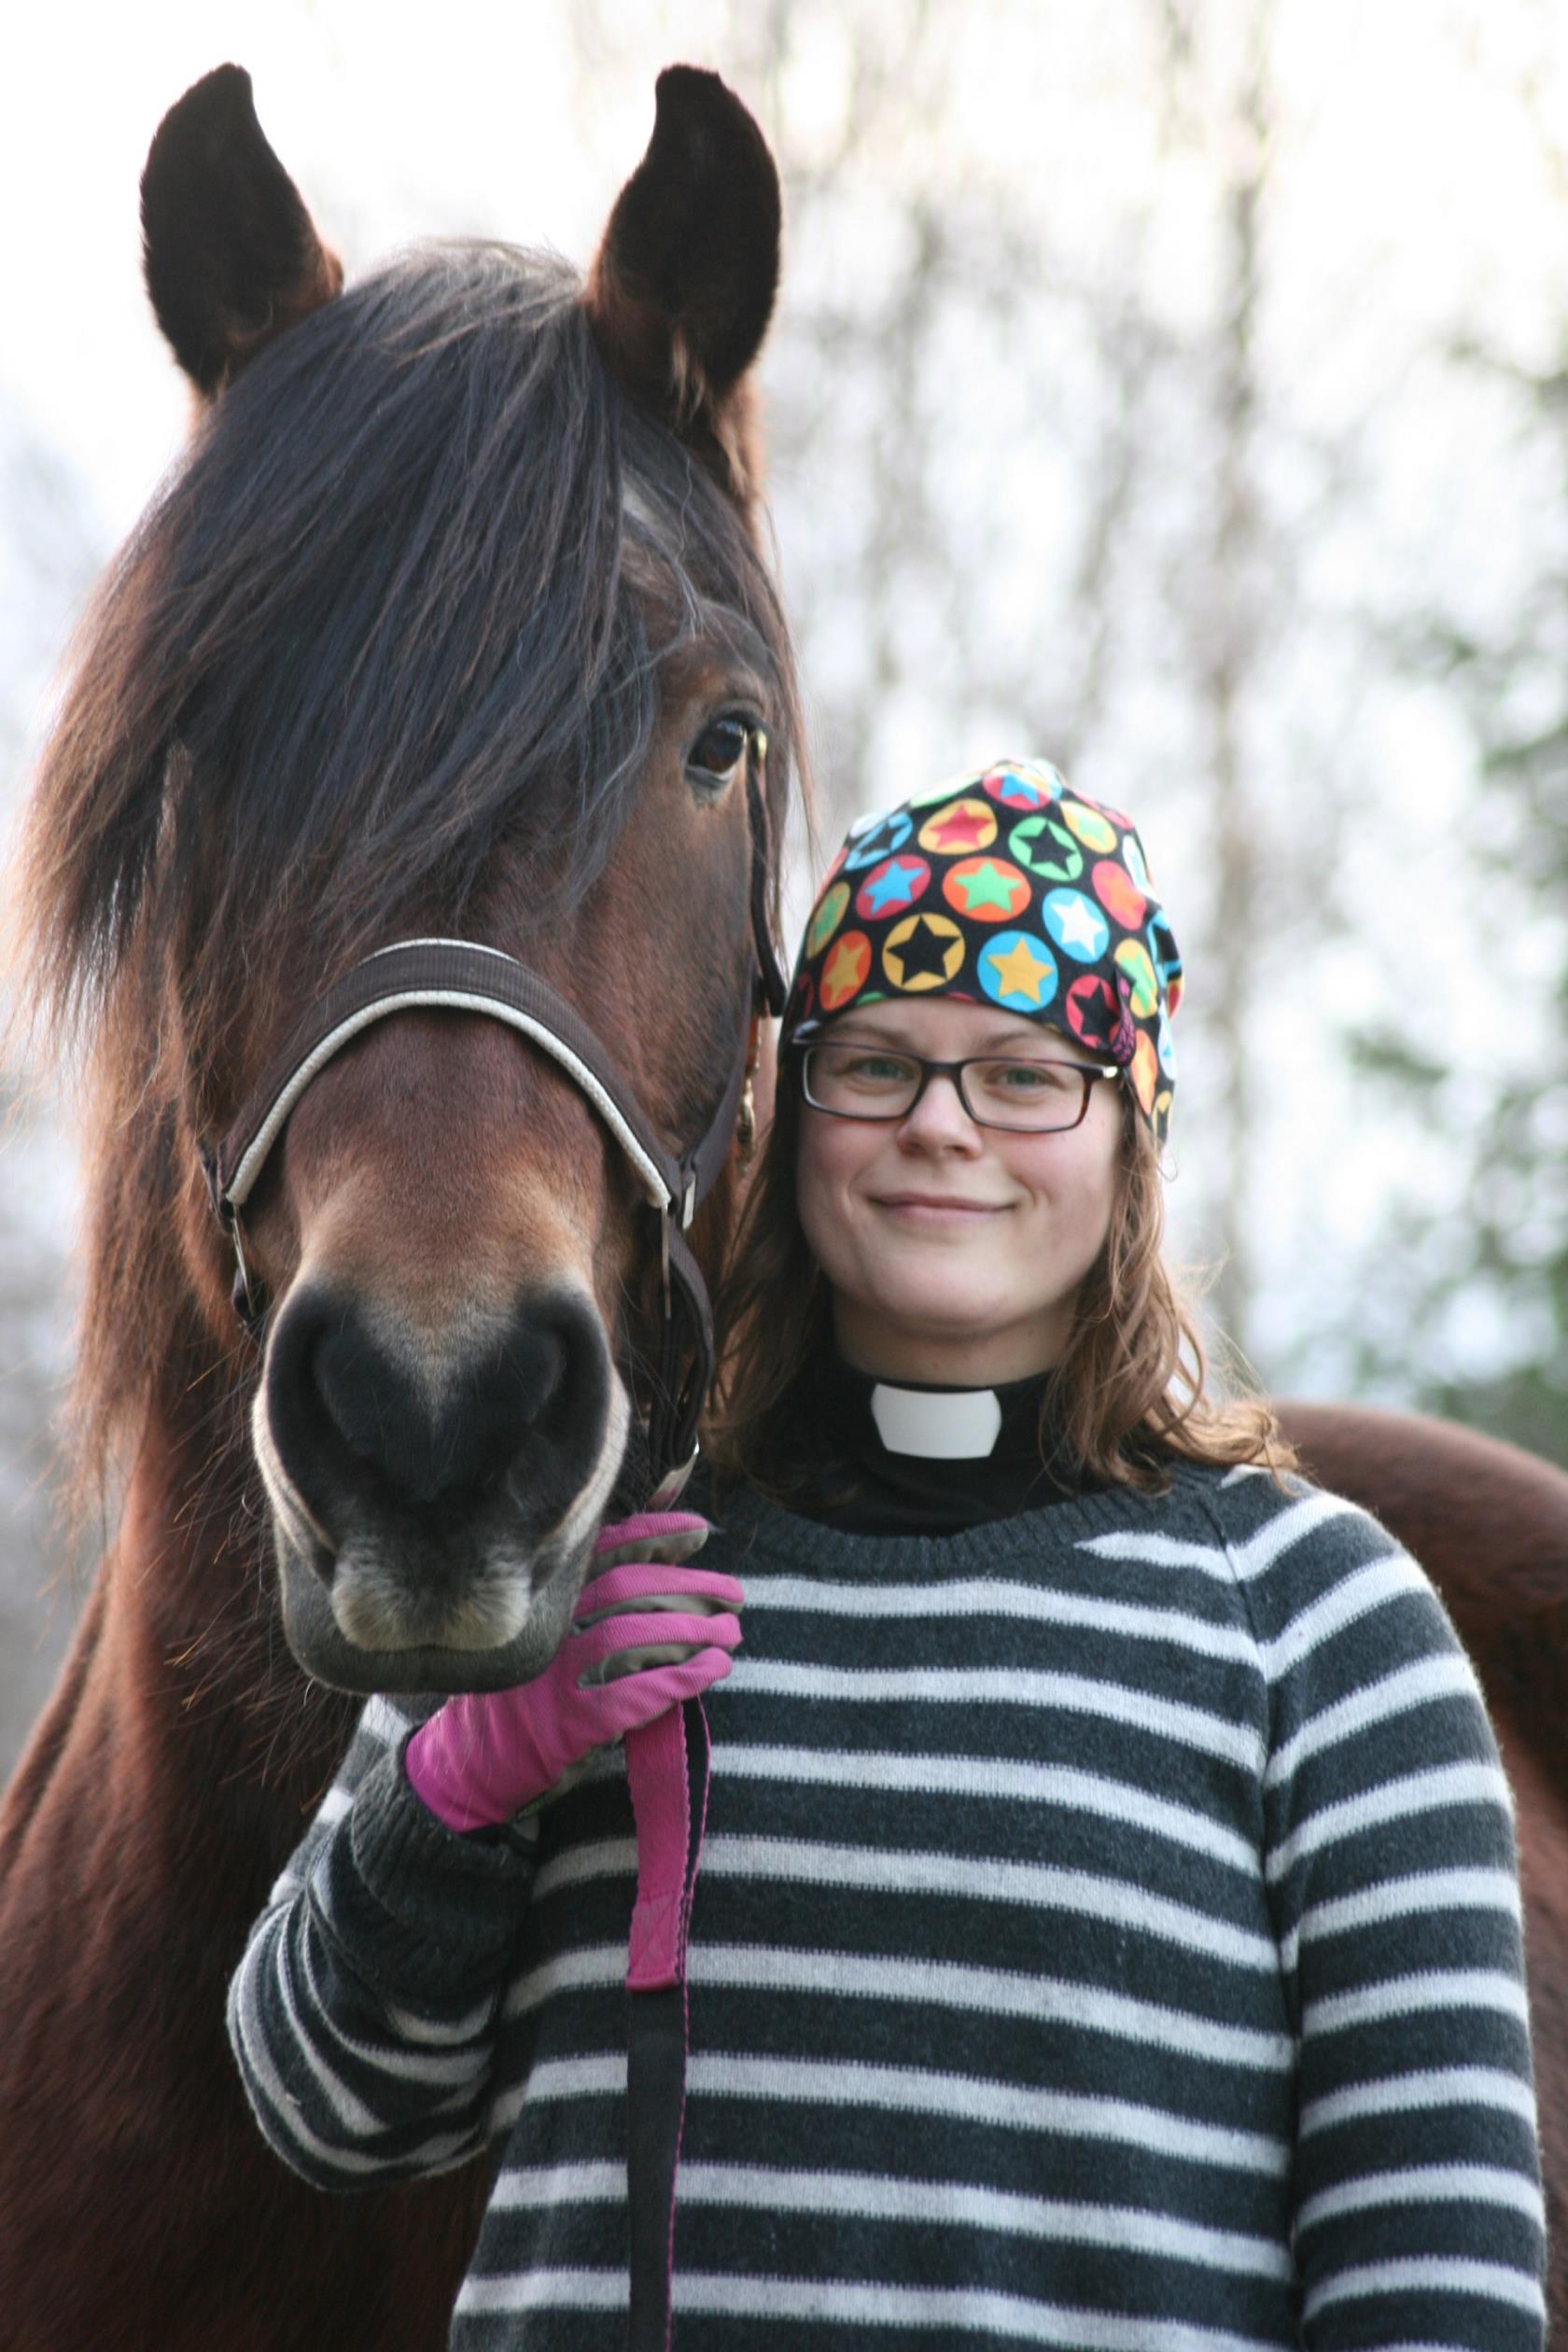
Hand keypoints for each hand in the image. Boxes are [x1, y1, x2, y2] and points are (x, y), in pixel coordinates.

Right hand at [405, 1512, 740, 1833]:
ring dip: (692, 1631)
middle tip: (734, 1596)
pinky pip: (635, 1694)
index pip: (603, 1551)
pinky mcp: (568, 1723)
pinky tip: (713, 1670)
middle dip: (689, 1588)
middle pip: (629, 1590)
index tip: (698, 1532)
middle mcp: (546, 1628)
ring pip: (634, 1636)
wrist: (474, 1765)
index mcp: (544, 1599)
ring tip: (731, 1633)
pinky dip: (681, 1678)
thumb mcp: (549, 1633)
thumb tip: (668, 1557)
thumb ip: (594, 1599)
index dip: (655, 1535)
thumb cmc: (528, 1693)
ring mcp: (554, 1675)